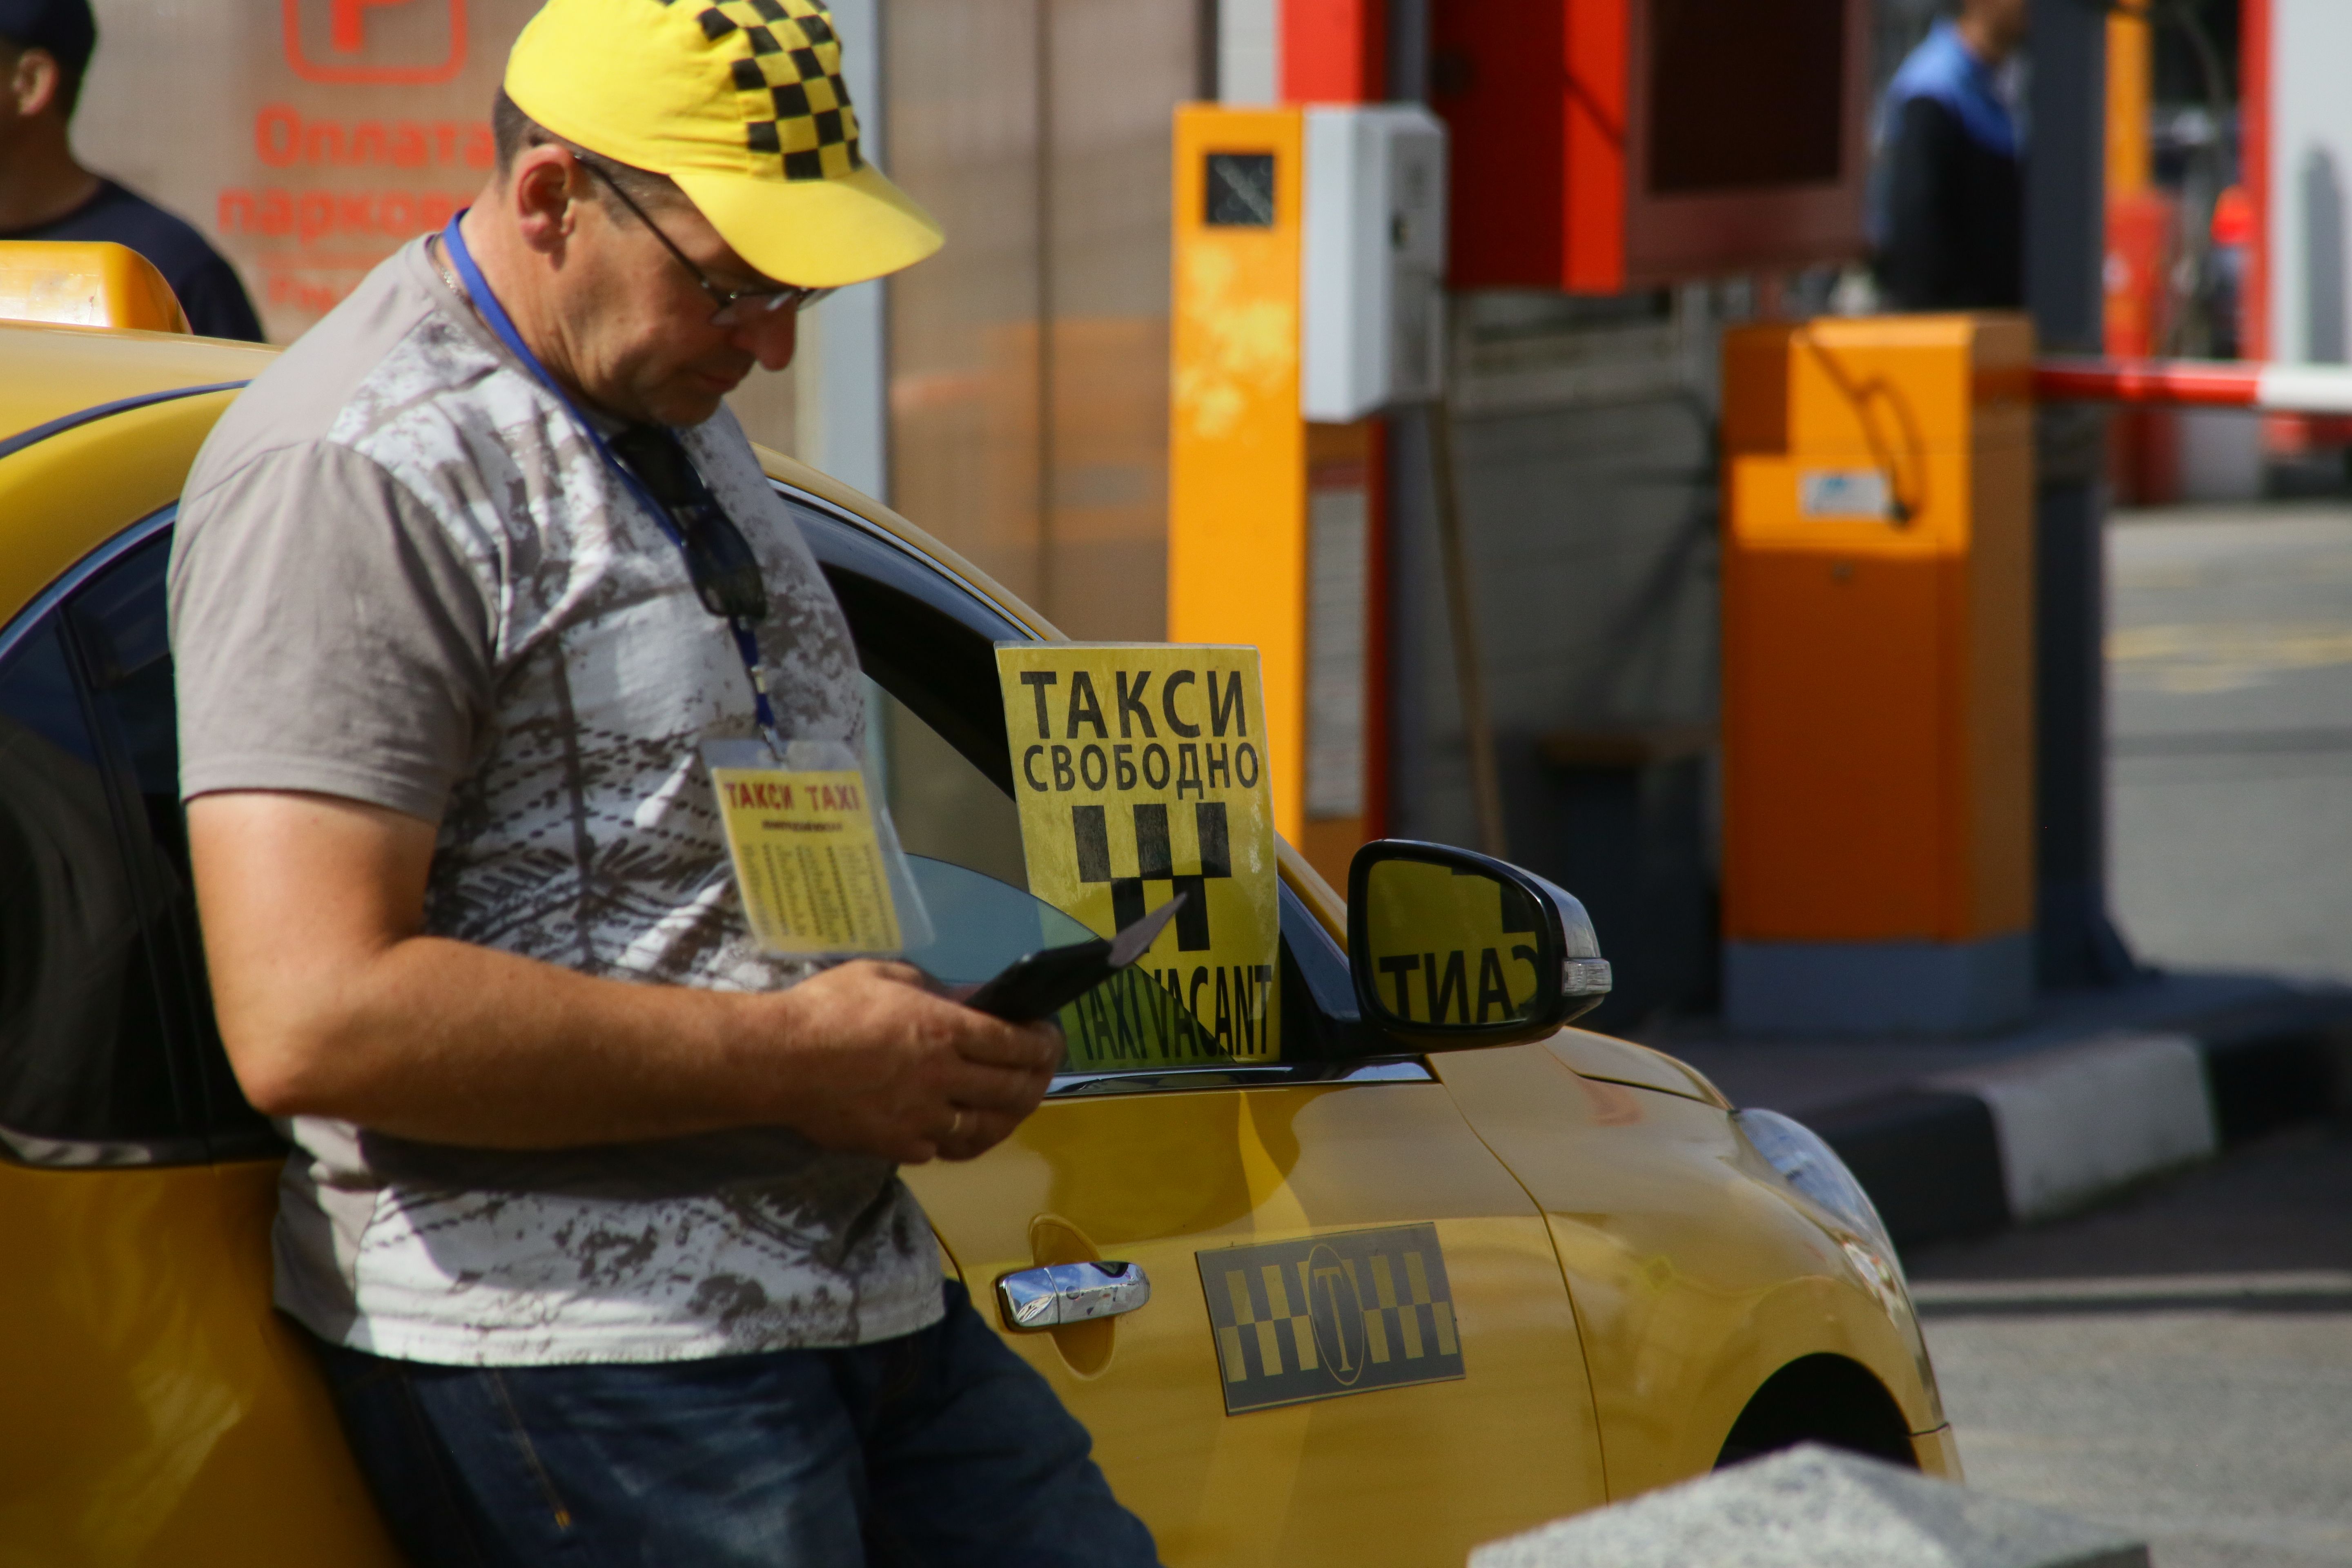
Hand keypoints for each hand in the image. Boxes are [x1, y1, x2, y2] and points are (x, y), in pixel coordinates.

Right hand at [745, 960, 1064, 1164]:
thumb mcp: (887, 976)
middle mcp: (944, 1078)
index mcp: (945, 1030)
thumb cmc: (828, 1008)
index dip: (1043, 1044)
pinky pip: (943, 1149)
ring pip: (986, 1129)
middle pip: (1013, 1090)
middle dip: (1038, 1081)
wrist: (777, 1062)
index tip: (1050, 1039)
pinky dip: (958, 1139)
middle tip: (1042, 1073)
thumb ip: (935, 990)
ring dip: (1008, 1118)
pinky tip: (959, 1128)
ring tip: (1013, 1107)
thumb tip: (971, 1000)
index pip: (1017, 1044)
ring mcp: (922, 1118)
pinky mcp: (897, 1146)